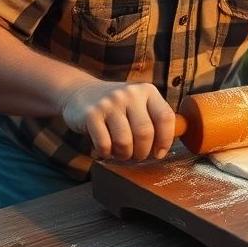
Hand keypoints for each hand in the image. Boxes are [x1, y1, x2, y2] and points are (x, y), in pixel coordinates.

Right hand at [59, 80, 174, 160]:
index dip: (165, 140)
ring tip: (121, 152)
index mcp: (147, 91)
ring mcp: (110, 103)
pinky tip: (105, 148)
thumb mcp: (137, 103)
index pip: (166, 117)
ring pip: (125, 142)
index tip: (159, 152)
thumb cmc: (115, 105)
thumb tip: (168, 143)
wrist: (79, 92)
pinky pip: (105, 144)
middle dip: (143, 152)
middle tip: (137, 155)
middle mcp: (130, 94)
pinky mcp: (91, 114)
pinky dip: (106, 153)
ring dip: (124, 155)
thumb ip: (153, 118)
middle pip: (145, 133)